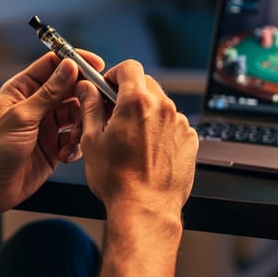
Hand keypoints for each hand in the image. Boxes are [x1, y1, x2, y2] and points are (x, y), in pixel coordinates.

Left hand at [0, 51, 103, 235]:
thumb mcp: (22, 116)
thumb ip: (48, 92)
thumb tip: (69, 66)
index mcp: (24, 89)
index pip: (53, 65)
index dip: (75, 62)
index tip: (95, 65)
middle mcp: (37, 105)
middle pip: (71, 90)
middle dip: (84, 97)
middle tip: (94, 104)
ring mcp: (47, 126)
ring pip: (77, 115)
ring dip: (81, 124)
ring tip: (74, 136)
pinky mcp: (55, 147)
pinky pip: (75, 139)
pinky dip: (76, 145)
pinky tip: (65, 153)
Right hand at [77, 60, 197, 220]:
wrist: (145, 209)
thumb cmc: (118, 181)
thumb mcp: (92, 141)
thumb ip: (89, 108)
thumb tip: (86, 90)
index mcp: (137, 102)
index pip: (129, 67)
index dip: (115, 74)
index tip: (107, 86)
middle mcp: (163, 108)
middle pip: (146, 84)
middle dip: (129, 94)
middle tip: (114, 114)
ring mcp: (180, 124)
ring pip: (160, 105)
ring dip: (146, 113)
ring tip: (131, 139)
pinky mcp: (190, 140)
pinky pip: (174, 125)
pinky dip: (161, 131)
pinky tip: (148, 151)